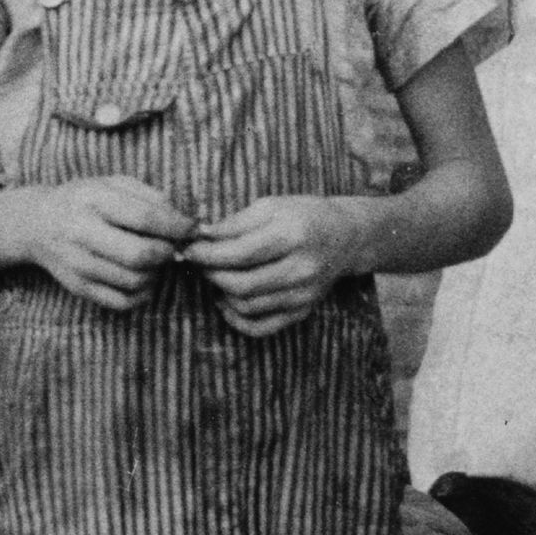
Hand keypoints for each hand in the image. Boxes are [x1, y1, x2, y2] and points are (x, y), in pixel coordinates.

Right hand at [16, 176, 193, 311]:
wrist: (37, 223)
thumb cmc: (84, 200)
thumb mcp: (113, 184)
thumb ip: (150, 197)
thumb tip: (186, 223)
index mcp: (93, 200)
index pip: (144, 218)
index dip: (176, 226)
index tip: (192, 228)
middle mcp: (82, 233)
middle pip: (140, 255)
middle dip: (167, 252)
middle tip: (171, 246)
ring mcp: (79, 264)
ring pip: (135, 281)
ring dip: (156, 273)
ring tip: (154, 259)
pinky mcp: (80, 287)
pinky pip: (123, 301)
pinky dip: (143, 294)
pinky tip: (142, 278)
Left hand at [184, 196, 362, 334]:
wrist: (346, 237)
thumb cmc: (303, 215)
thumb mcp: (271, 207)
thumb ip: (234, 223)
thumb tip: (199, 235)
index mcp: (293, 236)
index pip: (240, 254)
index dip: (207, 254)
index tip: (189, 248)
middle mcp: (301, 269)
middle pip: (241, 284)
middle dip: (211, 274)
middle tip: (200, 262)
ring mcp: (303, 295)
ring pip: (246, 306)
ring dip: (221, 292)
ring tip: (215, 275)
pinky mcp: (302, 311)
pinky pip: (260, 327)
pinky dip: (235, 318)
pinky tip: (226, 300)